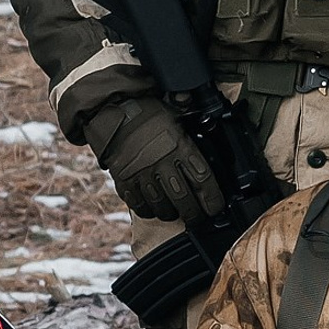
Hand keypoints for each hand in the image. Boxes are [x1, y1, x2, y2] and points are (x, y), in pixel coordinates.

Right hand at [83, 97, 224, 223]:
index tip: (215, 208)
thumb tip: (212, 122)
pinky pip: (139, 205)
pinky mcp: (124, 181)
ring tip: (174, 212)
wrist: (112, 111)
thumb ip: (193, 124)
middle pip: (183, 200)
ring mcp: (141, 174)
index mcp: (179, 146)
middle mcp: (162, 163)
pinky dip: (147, 210)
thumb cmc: (148, 112)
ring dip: (170, 213)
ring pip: (161, 207)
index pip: (203, 180)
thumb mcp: (176, 113)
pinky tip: (153, 207)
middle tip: (197, 218)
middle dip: (193, 214)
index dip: (212, 199)